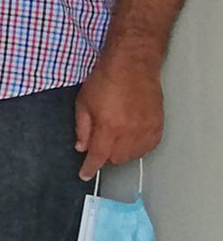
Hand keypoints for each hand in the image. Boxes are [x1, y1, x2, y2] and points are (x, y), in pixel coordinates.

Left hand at [74, 55, 163, 179]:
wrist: (132, 65)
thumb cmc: (105, 80)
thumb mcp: (83, 103)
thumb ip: (82, 129)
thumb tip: (82, 147)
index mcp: (108, 127)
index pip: (98, 157)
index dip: (90, 168)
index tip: (85, 175)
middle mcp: (129, 132)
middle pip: (116, 159)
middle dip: (105, 156)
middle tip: (99, 143)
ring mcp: (146, 129)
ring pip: (133, 155)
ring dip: (121, 152)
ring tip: (115, 137)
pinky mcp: (157, 125)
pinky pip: (148, 146)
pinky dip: (138, 146)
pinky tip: (130, 137)